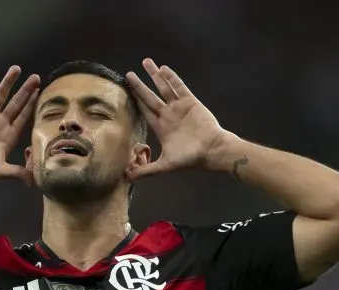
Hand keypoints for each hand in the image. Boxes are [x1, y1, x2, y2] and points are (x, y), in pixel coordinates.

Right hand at [0, 66, 40, 184]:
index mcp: (9, 136)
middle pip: (16, 103)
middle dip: (26, 90)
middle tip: (36, 77)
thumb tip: (33, 182)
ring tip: (17, 68)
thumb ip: (16, 173)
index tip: (40, 92)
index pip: (24, 117)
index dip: (31, 105)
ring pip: (0, 96)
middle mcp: (0, 124)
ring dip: (8, 82)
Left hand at [126, 58, 226, 178]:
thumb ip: (147, 170)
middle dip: (139, 86)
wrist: (212, 150)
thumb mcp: (165, 165)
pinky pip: (179, 86)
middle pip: (150, 97)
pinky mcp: (191, 102)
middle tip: (129, 74)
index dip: (136, 101)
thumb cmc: (190, 158)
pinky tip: (163, 68)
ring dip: (155, 76)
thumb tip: (127, 178)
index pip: (145, 111)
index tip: (126, 91)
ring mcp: (179, 107)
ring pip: (164, 88)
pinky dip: (171, 78)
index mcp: (162, 128)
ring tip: (146, 62)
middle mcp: (169, 115)